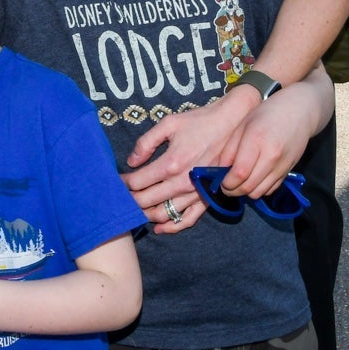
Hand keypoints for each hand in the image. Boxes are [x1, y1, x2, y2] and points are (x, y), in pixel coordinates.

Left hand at [123, 92, 258, 232]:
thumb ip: (146, 142)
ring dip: (145, 214)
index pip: (137, 182)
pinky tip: (159, 228)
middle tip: (120, 197)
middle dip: (129, 200)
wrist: (232, 124)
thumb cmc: (199, 122)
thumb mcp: (169, 124)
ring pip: (164, 214)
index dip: (123, 183)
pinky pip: (188, 220)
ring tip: (134, 209)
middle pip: (146, 201)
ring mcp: (195, 193)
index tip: (116, 181)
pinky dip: (172, 227)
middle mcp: (182, 182)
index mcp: (171, 163)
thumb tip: (131, 161)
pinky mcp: (205, 197)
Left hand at [215, 78, 331, 198]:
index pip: (239, 173)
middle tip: (226, 185)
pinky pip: (271, 190)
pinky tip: (254, 178)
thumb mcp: (243, 124)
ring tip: (239, 182)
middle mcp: (271, 156)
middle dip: (233, 191)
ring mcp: (282, 166)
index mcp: (256, 140)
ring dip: (246, 192)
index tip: (220, 181)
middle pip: (249, 187)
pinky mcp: (288, 171)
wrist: (300, 111)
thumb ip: (230, 148)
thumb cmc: (267, 113)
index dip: (227, 182)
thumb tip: (220, 170)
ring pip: (260, 192)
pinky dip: (259, 189)